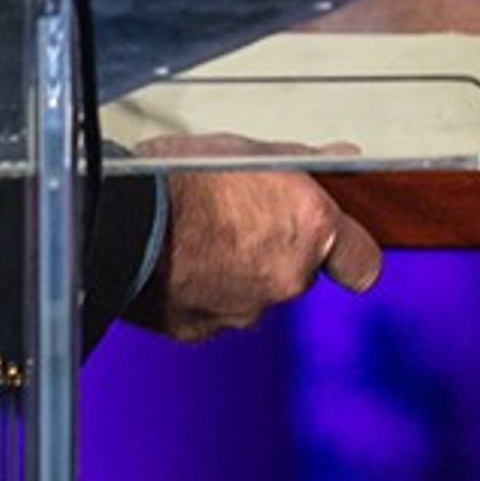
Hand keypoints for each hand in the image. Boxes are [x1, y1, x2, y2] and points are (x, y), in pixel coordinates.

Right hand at [125, 167, 382, 342]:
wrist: (117, 219)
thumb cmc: (182, 176)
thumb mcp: (249, 150)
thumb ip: (302, 163)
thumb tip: (341, 158)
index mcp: (309, 230)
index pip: (362, 263)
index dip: (348, 253)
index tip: (337, 242)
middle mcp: (286, 278)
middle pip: (300, 273)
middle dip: (278, 251)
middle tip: (240, 219)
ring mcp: (243, 310)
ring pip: (254, 293)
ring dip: (237, 271)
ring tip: (198, 234)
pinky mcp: (199, 330)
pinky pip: (212, 311)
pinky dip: (200, 291)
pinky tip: (174, 260)